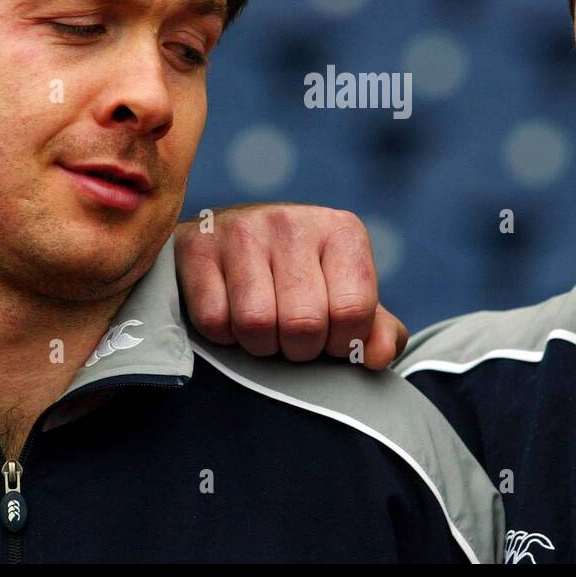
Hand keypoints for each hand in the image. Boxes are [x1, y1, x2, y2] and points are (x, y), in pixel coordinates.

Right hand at [174, 204, 408, 369]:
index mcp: (341, 230)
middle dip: (299, 349)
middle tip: (292, 338)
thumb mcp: (346, 296)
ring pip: (256, 324)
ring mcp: (242, 229)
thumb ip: (375, 330)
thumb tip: (378, 356)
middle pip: (304, 323)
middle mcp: (293, 221)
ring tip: (264, 329)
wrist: (230, 242)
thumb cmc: (301, 280)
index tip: (331, 339)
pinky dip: (224, 335)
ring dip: (260, 345)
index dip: (341, 343)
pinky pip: (214, 320)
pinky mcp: (197, 246)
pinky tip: (231, 314)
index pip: (353, 311)